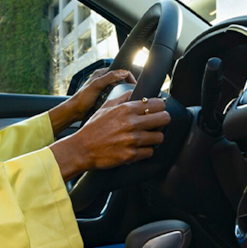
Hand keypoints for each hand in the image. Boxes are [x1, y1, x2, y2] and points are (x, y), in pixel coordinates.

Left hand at [47, 69, 135, 133]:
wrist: (74, 112)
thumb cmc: (81, 99)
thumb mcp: (96, 86)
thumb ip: (109, 78)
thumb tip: (123, 73)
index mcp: (101, 74)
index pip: (120, 71)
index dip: (129, 77)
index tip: (134, 85)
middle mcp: (102, 80)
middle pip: (120, 79)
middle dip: (126, 85)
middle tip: (131, 93)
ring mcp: (103, 89)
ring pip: (118, 88)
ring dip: (122, 93)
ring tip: (125, 98)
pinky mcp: (103, 97)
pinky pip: (114, 96)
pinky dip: (118, 98)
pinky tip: (118, 103)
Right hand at [49, 96, 170, 180]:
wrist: (82, 149)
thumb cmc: (92, 128)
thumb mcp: (105, 108)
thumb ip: (121, 98)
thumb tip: (134, 92)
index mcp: (126, 109)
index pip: (158, 104)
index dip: (160, 107)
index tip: (158, 110)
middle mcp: (132, 123)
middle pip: (164, 119)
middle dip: (162, 121)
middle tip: (157, 123)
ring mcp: (132, 140)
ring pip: (159, 137)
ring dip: (154, 137)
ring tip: (147, 137)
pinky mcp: (131, 155)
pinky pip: (150, 152)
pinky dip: (146, 151)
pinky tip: (138, 148)